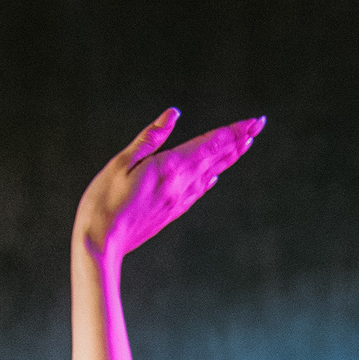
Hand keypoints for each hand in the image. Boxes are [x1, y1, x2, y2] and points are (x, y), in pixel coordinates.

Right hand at [75, 110, 263, 264]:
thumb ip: (150, 138)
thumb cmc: (103, 203)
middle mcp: (181, 185)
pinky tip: (213, 178)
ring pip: (211, 174)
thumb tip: (173, 114)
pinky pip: (197, 192)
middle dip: (239, 140)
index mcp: (170, 167)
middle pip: (217, 158)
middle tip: (258, 126)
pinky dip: (210, 179)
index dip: (234, 130)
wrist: (100, 246)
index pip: (211, 143)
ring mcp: (177, 201)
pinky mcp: (170, 213)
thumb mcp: (121, 164)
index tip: (254, 121)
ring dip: (229, 158)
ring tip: (244, 145)